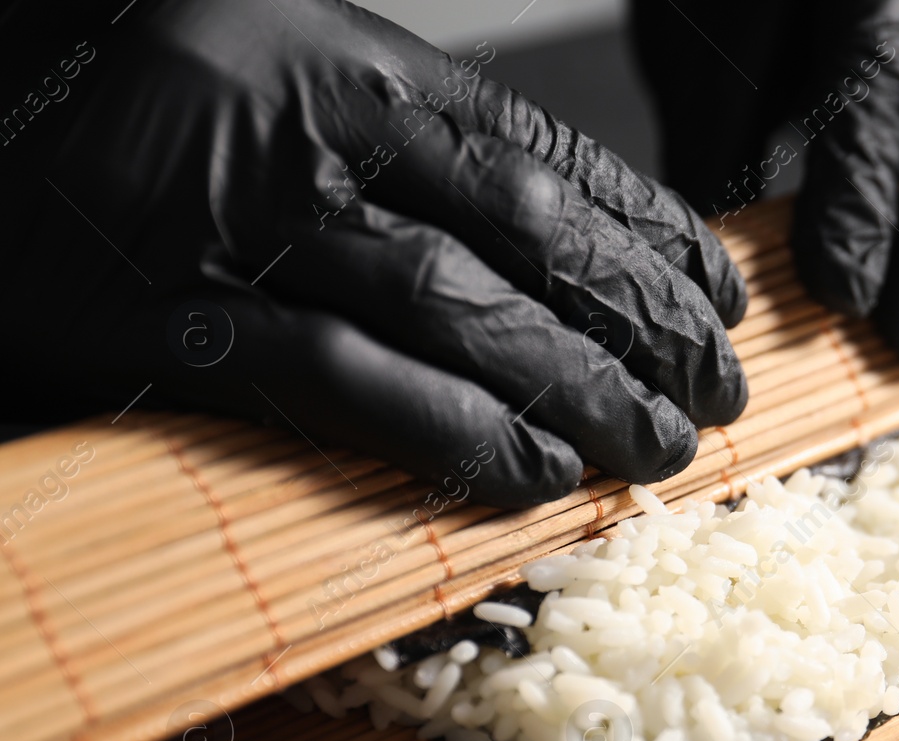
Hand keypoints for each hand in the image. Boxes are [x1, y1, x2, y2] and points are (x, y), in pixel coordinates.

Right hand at [0, 0, 747, 507]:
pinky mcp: (158, 318)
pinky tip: (529, 474)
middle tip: (709, 389)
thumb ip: (407, 158)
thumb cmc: (134, 129)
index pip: (540, 153)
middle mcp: (293, 123)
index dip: (647, 233)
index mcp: (336, 59)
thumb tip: (569, 251)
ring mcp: (226, 220)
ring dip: (573, 389)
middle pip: (520, 235)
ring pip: (453, 311)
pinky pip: (337, 382)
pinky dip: (448, 431)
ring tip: (651, 445)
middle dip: (639, 323)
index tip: (716, 293)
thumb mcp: (279, 98)